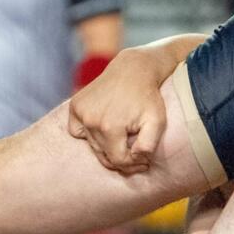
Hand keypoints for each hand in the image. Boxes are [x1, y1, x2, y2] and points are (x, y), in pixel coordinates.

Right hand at [68, 47, 169, 173]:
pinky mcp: (75, 106)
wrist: (132, 69)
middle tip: (135, 157)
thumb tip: (136, 158)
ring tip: (123, 142)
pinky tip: (103, 129)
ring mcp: (80, 112)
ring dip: (107, 148)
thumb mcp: (157, 121)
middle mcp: (91, 120)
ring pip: (92, 146)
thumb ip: (149, 144)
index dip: (133, 164)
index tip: (144, 161)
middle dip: (121, 160)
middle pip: (103, 155)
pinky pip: (78, 132)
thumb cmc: (148, 97)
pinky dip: (89, 135)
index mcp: (110, 126)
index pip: (118, 160)